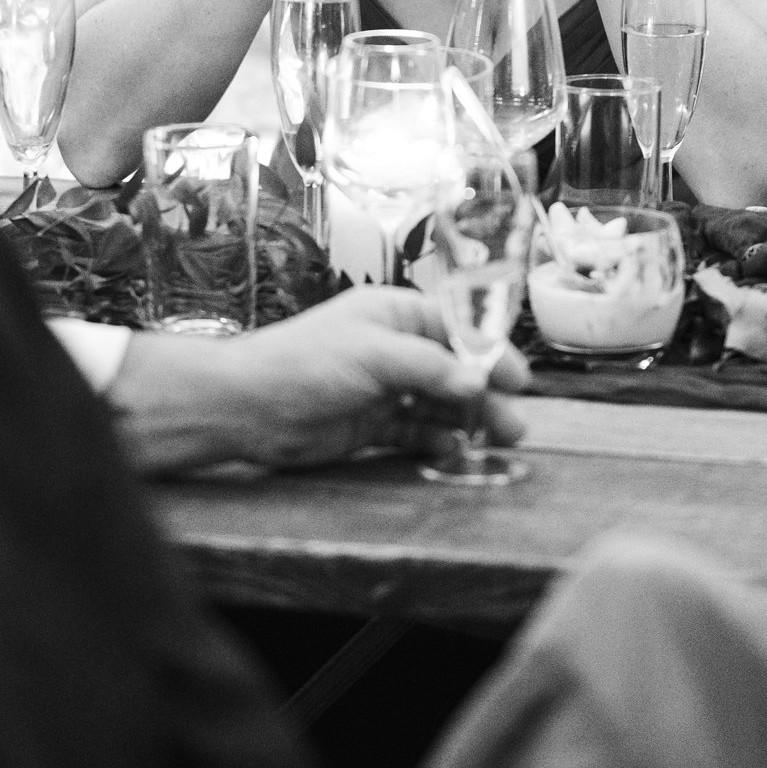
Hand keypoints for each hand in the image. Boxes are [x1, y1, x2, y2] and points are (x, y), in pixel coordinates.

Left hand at [109, 285, 529, 475]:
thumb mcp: (373, 355)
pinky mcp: (371, 425)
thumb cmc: (305, 362)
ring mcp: (384, 388)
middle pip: (454, 369)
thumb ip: (429, 366)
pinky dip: (437, 441)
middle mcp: (393, 349)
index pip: (456, 329)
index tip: (519, 380)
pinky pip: (415, 431)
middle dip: (485, 394)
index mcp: (394, 315)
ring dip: (468, 421)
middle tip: (514, 424)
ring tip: (496, 442)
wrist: (247, 406)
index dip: (489, 353)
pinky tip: (453, 452)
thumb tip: (478, 381)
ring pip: (439, 404)